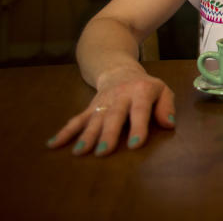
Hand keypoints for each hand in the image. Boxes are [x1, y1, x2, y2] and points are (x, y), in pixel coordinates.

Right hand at [46, 67, 174, 156]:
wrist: (120, 70)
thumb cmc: (146, 87)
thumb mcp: (162, 90)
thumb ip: (167, 106)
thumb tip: (169, 124)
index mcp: (141, 91)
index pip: (140, 110)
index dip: (138, 127)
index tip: (135, 145)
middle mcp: (120, 96)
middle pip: (114, 116)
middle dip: (108, 134)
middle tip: (103, 152)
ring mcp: (103, 102)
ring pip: (94, 119)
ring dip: (86, 135)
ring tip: (79, 152)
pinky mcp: (90, 107)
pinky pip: (77, 119)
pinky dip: (65, 132)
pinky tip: (53, 144)